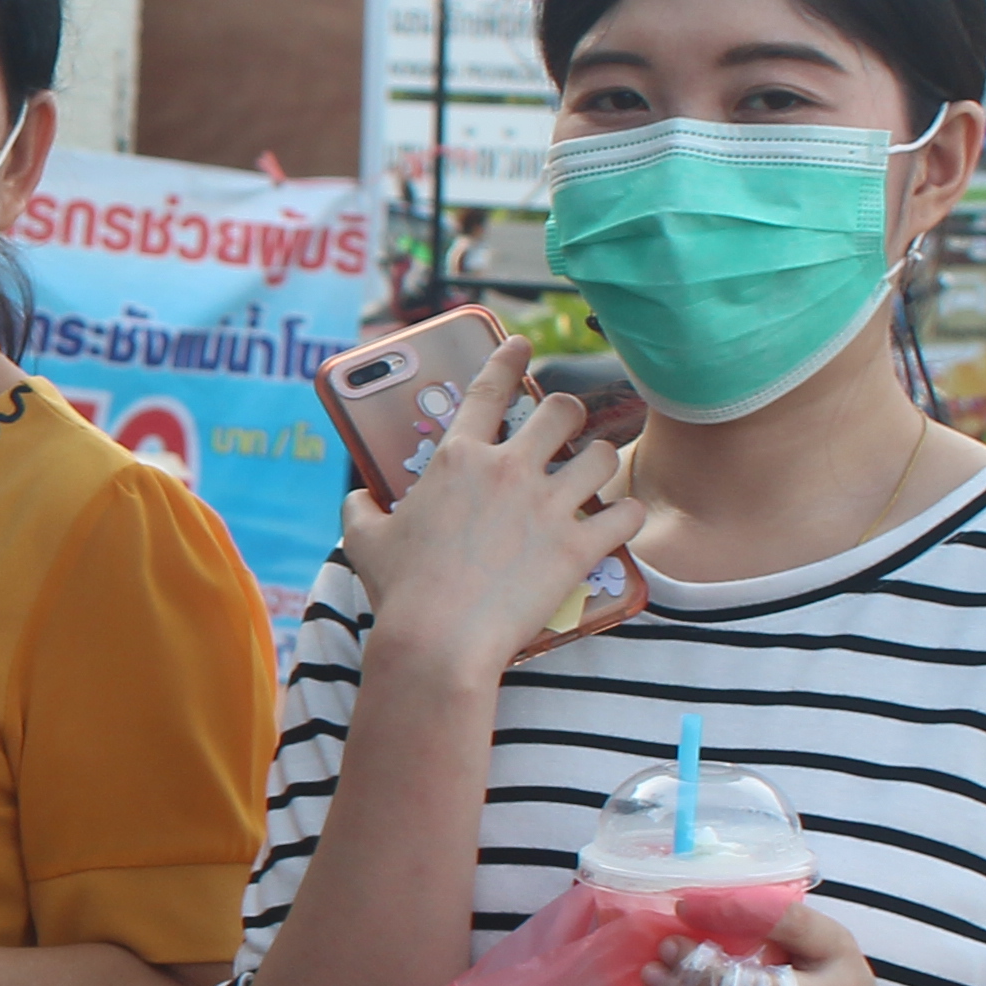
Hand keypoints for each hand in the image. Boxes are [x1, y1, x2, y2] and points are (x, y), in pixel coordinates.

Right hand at [348, 339, 643, 682]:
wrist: (438, 641)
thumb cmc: (399, 592)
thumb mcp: (364, 541)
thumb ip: (361, 510)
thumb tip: (359, 499)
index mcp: (456, 459)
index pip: (488, 390)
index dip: (508, 359)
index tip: (524, 344)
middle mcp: (508, 470)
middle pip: (562, 412)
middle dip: (568, 414)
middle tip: (565, 429)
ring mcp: (547, 507)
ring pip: (601, 456)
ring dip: (600, 461)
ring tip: (594, 473)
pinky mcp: (578, 547)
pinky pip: (625, 514)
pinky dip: (626, 515)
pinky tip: (619, 521)